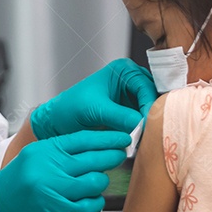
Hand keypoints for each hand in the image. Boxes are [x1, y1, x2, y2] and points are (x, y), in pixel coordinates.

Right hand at [0, 130, 130, 211]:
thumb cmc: (16, 183)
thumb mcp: (34, 156)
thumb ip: (60, 151)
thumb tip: (94, 146)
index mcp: (45, 150)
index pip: (84, 139)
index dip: (107, 138)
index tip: (121, 137)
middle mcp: (51, 168)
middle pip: (93, 159)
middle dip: (112, 156)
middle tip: (120, 154)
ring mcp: (56, 191)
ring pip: (95, 181)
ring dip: (101, 181)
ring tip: (99, 180)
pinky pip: (90, 204)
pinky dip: (95, 201)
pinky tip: (91, 199)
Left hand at [31, 59, 157, 138]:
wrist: (58, 122)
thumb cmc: (70, 108)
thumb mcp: (95, 110)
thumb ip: (119, 116)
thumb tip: (142, 124)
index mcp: (123, 70)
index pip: (146, 87)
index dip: (149, 107)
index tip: (147, 126)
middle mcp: (132, 80)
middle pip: (153, 98)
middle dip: (152, 116)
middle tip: (149, 135)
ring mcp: (133, 97)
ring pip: (152, 111)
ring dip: (149, 125)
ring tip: (145, 140)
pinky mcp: (131, 112)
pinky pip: (145, 121)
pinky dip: (144, 131)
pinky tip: (141, 142)